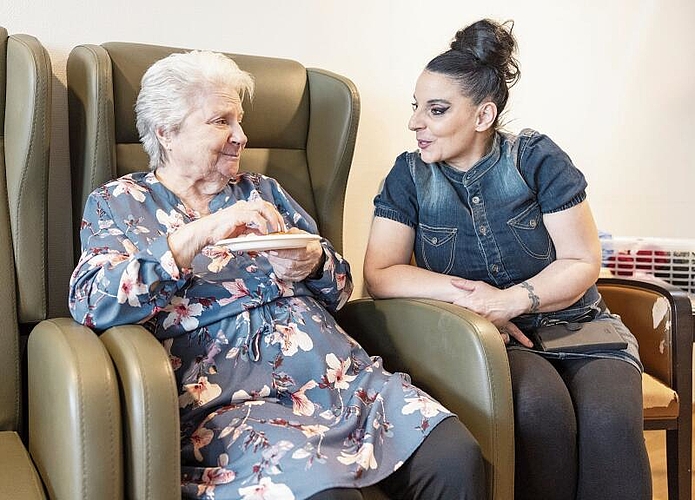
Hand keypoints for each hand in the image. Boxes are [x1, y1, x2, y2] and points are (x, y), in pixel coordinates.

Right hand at [168, 199, 285, 268]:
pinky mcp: (235, 215)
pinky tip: (263, 232)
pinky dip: (261, 223)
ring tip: (275, 229)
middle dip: (277, 216)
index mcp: (245, 209)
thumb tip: (264, 236)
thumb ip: (251, 232)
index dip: (275, 215)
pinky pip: (253, 216)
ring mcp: (239, 210)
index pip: (265, 207)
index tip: (281, 227)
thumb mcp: (240, 233)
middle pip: (266, 204)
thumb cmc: (219, 234)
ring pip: (262, 207)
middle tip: (281, 229)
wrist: (203, 234)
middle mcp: (243, 207)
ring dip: (272, 218)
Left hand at [266, 228, 323, 281]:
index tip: (272, 249)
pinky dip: (277, 268)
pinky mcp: (296, 277)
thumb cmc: (307, 244)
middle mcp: (309, 263)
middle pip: (289, 264)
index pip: (297, 254)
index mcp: (312, 250)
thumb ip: (290, 234)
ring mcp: (303, 272)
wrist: (314, 256)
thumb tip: (276, 236)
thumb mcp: (301, 234)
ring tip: (271, 255)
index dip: (284, 253)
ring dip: (275, 263)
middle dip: (275, 257)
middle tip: (268, 251)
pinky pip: (283, 275)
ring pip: (285, 271)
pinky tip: (276, 262)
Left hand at [450, 277, 533, 346]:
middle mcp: (476, 312)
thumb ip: (464, 284)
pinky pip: (478, 329)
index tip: (452, 305)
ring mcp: (481, 321)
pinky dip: (476, 327)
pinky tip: (473, 326)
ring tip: (464, 320)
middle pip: (460, 315)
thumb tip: (453, 281)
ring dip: (466, 321)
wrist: (509, 302)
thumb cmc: (494, 294)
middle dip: (458, 313)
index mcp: (471, 302)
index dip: (453, 304)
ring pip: (468, 323)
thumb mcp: (479, 285)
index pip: (455, 305)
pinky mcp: (487, 327)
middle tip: (455, 314)